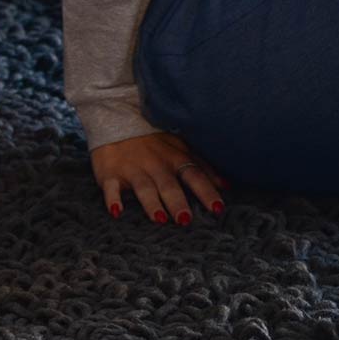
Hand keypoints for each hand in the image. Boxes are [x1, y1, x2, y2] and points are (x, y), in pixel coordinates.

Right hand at [91, 131, 230, 225]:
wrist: (118, 119)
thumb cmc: (154, 140)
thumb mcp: (181, 147)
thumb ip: (203, 167)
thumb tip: (227, 186)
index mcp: (175, 159)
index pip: (195, 176)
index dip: (206, 192)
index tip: (217, 209)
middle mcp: (156, 165)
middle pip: (169, 185)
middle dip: (177, 202)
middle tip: (186, 220)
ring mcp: (133, 169)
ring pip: (144, 188)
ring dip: (151, 203)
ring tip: (159, 219)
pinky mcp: (111, 174)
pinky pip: (111, 188)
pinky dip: (113, 199)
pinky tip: (116, 212)